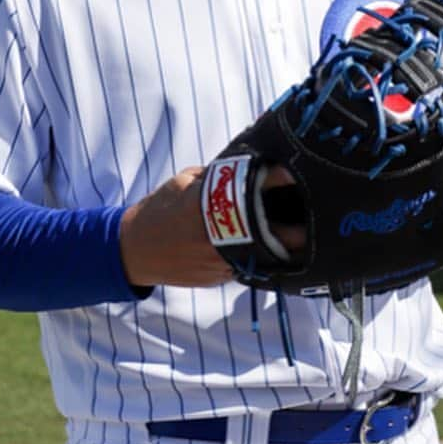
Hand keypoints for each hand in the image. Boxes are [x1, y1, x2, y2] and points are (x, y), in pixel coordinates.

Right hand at [120, 165, 307, 288]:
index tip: (293, 174)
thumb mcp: (184, 181)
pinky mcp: (220, 277)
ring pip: (263, 254)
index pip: (251, 190)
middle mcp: (216, 235)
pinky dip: (258, 255)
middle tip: (308, 215)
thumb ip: (215, 176)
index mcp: (205, 204)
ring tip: (296, 231)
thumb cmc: (159, 211)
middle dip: (294, 227)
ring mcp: (219, 261)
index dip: (276, 181)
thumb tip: (245, 165)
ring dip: (280, 244)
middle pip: (271, 234)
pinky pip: (248, 265)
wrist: (133, 251)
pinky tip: (264, 245)